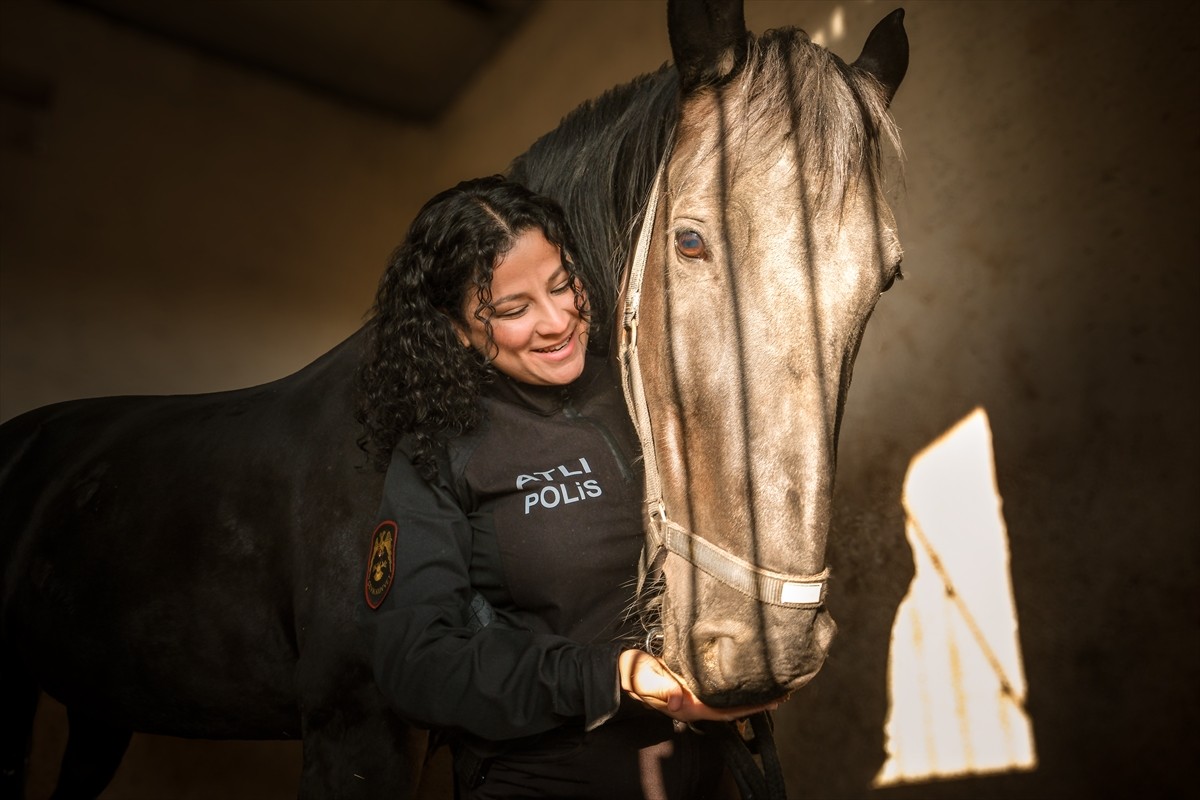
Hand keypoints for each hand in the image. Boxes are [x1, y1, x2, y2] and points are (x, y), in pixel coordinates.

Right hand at [618, 649, 782, 722]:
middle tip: (783, 691)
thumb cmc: (633, 674)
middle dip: (756, 702)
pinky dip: (736, 687)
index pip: (725, 711)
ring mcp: (693, 696)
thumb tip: (678, 699)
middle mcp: (693, 704)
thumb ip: (660, 688)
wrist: (621, 672)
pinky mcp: (690, 686)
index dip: (749, 708)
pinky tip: (746, 678)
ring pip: (727, 700)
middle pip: (731, 708)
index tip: (772, 700)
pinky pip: (719, 690)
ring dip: (749, 695)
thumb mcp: (644, 679)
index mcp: (686, 705)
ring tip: (772, 686)